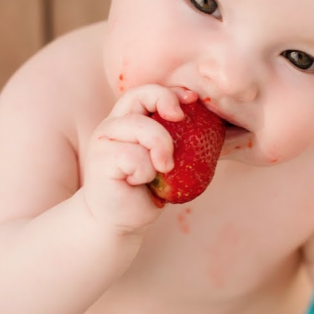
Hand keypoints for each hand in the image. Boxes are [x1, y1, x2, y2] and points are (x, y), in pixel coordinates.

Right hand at [82, 85, 196, 233]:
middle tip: (181, 119)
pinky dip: (145, 171)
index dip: (171, 92)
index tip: (193, 100)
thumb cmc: (146, 190)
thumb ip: (176, 140)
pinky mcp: (101, 160)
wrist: (120, 221)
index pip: (147, 91)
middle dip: (165, 101)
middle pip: (139, 95)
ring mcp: (104, 141)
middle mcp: (113, 125)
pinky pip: (135, 157)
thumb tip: (212, 124)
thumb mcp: (165, 160)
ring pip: (141, 127)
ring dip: (160, 148)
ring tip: (163, 169)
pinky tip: (139, 182)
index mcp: (128, 120)